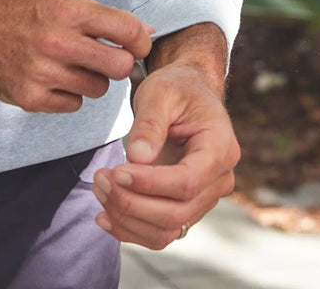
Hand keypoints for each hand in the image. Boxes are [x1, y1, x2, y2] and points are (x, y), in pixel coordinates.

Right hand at [0, 0, 153, 114]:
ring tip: (73, 64)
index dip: (139, 40)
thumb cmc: (19, 5)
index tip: (135, 44)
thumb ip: (102, 14)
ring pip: (98, 89)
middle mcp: (56, 42)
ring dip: (92, 78)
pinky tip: (54, 76)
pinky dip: (69, 93)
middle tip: (105, 57)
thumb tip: (146, 31)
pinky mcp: (29, 98)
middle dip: (119, 63)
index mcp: (67, 10)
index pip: (127, 30)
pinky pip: (73, 104)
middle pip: (119, 67)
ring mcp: (42, 73)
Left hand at [91, 63, 239, 248]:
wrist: (187, 93)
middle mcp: (219, 180)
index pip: (187, 181)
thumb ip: (150, 124)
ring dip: (127, 218)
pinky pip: (160, 232)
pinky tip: (103, 216)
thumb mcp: (161, 92)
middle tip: (100, 178)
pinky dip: (130, 229)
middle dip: (132, 202)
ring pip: (167, 230)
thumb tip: (137, 158)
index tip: (117, 171)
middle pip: (177, 212)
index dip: (150, 183)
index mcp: (220, 148)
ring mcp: (204, 198)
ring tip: (99, 189)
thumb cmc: (177, 88)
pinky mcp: (186, 207)